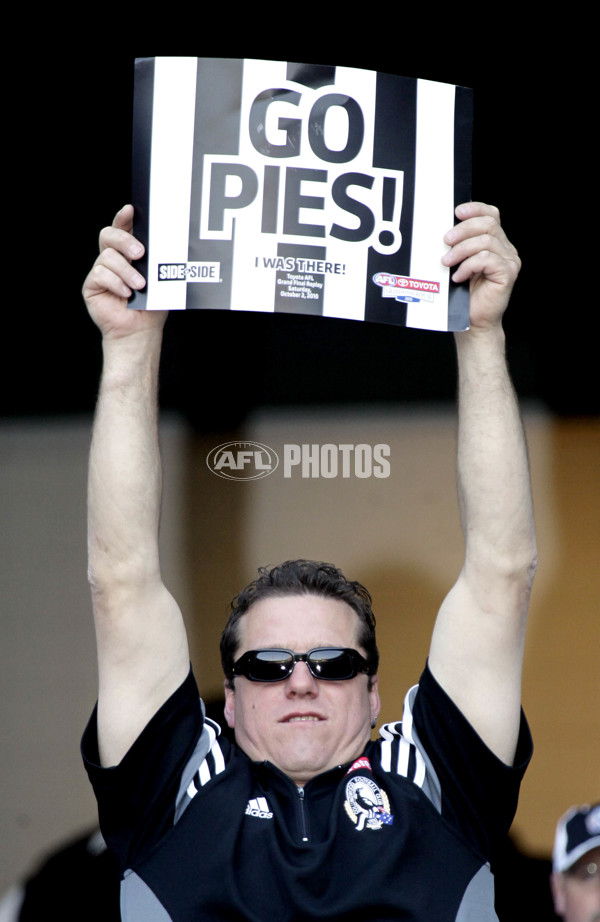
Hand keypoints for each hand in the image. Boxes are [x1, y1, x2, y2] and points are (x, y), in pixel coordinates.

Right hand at [82, 205, 166, 340]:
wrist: (140, 330)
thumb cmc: (152, 305)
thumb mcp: (158, 278)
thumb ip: (155, 259)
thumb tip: (160, 241)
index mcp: (128, 253)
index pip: (122, 228)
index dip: (123, 217)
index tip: (130, 210)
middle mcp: (112, 259)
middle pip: (109, 235)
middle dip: (125, 241)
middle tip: (140, 254)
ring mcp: (101, 271)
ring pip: (107, 256)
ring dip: (126, 271)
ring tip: (139, 286)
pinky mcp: (92, 285)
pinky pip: (100, 274)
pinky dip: (116, 283)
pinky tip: (126, 294)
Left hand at [442, 202, 520, 330]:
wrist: (474, 322)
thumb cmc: (464, 295)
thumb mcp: (459, 264)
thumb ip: (458, 246)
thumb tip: (442, 230)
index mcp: (496, 242)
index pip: (491, 215)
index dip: (475, 209)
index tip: (456, 212)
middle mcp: (506, 248)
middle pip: (488, 224)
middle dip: (463, 230)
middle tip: (445, 241)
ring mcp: (509, 260)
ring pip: (486, 241)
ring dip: (461, 250)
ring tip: (447, 263)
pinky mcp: (507, 273)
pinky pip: (486, 259)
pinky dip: (468, 265)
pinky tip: (458, 276)